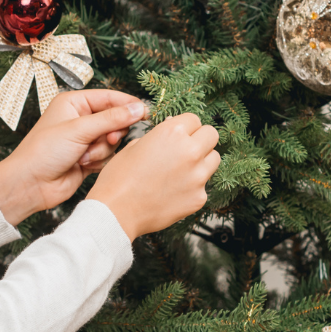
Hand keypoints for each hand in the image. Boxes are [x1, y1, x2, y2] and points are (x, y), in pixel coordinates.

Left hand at [0, 89, 147, 224]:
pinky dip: (98, 162)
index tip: (145, 113)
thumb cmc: (44, 152)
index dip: (127, 105)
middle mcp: (80, 119)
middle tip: (108, 139)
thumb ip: (111, 119)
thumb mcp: (79, 129)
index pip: (109, 98)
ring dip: (101, 150)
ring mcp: (84, 139)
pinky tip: (82, 165)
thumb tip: (138, 108)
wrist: (30, 185)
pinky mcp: (88, 158)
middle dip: (111, 133)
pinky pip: (107, 156)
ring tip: (83, 156)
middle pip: (115, 120)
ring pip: (112, 141)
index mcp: (74, 103)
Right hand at [87, 113, 220, 240]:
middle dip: (200, 139)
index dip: (186, 126)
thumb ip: (158, 137)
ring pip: (214, 159)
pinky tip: (174, 191)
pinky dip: (194, 186)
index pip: (194, 119)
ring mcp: (198, 176)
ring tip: (183, 170)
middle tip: (187, 148)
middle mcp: (190, 151)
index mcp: (172, 133)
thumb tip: (171, 136)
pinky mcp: (199, 198)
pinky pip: (204, 185)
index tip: (181, 133)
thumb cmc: (118, 179)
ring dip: (203, 161)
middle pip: (212, 135)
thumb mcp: (134, 146)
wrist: (116, 212)